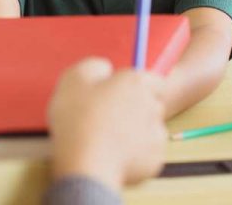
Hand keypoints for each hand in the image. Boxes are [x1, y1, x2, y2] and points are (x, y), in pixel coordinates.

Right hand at [47, 58, 167, 191]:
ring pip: (149, 129)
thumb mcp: (75, 78)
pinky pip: (146, 154)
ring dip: (135, 132)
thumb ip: (94, 66)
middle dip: (135, 109)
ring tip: (107, 140)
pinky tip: (113, 157)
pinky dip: (134, 155)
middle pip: (151, 103)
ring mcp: (156, 135)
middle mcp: (153, 106)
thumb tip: (106, 69)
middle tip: (108, 118)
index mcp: (136, 83)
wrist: (87, 164)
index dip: (136, 86)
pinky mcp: (155, 161)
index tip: (118, 94)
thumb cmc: (78, 117)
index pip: (152, 79)